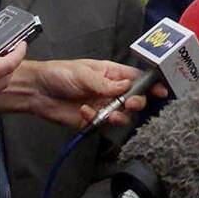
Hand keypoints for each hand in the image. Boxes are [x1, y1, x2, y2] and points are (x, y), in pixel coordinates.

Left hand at [0, 58, 167, 128]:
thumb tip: (126, 88)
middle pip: (134, 99)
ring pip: (122, 114)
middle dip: (135, 102)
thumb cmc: (60, 74)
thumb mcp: (84, 73)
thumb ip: (105, 83)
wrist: (36, 91)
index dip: (150, 84)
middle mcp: (110, 90)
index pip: (137, 78)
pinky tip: (83, 112)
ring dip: (118, 115)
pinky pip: (102, 124)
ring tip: (108, 113)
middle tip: (128, 104)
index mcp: (111, 73)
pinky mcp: (91, 120)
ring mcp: (102, 106)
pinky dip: (96, 119)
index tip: (161, 91)